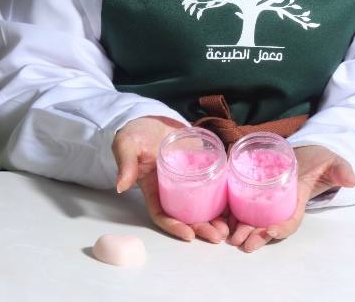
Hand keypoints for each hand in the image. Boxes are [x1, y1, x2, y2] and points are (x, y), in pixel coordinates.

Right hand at [112, 116, 228, 242]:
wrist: (152, 119)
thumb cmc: (135, 134)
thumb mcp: (126, 145)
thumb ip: (125, 164)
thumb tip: (121, 186)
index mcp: (153, 189)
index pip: (163, 214)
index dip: (175, 226)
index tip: (189, 235)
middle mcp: (172, 189)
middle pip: (186, 214)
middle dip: (201, 228)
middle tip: (218, 236)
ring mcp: (188, 179)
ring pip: (202, 204)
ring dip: (215, 218)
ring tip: (228, 228)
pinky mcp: (201, 166)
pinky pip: (214, 184)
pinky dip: (223, 196)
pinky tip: (234, 205)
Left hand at [227, 145, 354, 251]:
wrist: (301, 152)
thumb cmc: (316, 159)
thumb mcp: (330, 161)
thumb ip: (340, 169)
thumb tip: (350, 179)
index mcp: (297, 203)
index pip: (290, 221)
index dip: (281, 229)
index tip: (271, 231)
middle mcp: (279, 207)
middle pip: (266, 227)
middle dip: (255, 236)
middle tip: (243, 242)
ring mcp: (264, 202)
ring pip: (250, 221)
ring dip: (239, 230)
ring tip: (229, 236)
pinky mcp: (250, 192)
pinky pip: (238, 207)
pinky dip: (229, 214)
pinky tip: (220, 218)